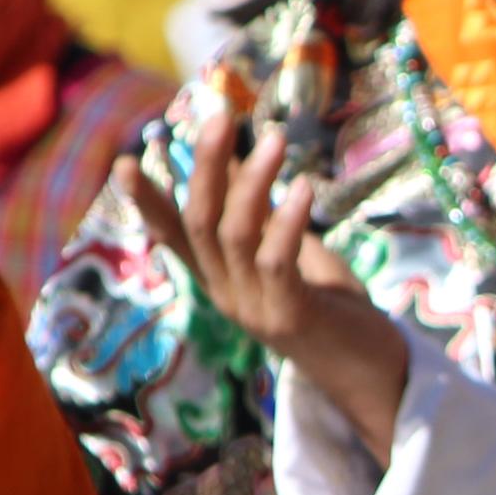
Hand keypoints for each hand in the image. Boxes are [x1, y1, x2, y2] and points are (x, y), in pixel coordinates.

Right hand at [118, 99, 408, 456]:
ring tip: (277, 138)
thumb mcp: (294, 254)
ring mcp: (253, 306)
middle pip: (199, 222)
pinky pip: (276, 261)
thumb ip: (266, 215)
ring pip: (234, 235)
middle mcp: (226, 293)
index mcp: (222, 279)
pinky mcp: (288, 316)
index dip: (148, 201)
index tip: (123, 163)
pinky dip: (286, 220)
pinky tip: (304, 186)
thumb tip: (244, 161)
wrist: (372, 377)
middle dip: (205, 167)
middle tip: (219, 117)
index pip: (174, 235)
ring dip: (252, 182)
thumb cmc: (335, 310)